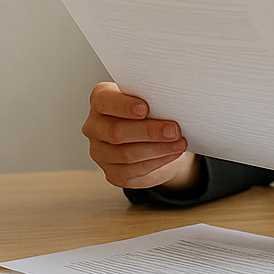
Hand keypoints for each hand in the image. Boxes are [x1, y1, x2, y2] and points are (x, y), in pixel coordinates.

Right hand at [81, 81, 199, 190]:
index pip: (104, 101)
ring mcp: (100, 152)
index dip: (124, 105)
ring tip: (179, 143)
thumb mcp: (149, 100)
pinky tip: (171, 154)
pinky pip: (133, 171)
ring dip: (158, 149)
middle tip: (173, 129)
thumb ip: (152, 100)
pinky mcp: (112, 173)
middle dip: (148, 131)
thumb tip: (171, 105)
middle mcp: (94, 126)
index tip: (145, 108)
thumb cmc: (149, 112)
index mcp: (99, 101)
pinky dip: (157, 162)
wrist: (150, 138)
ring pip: (127, 154)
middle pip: (116, 131)